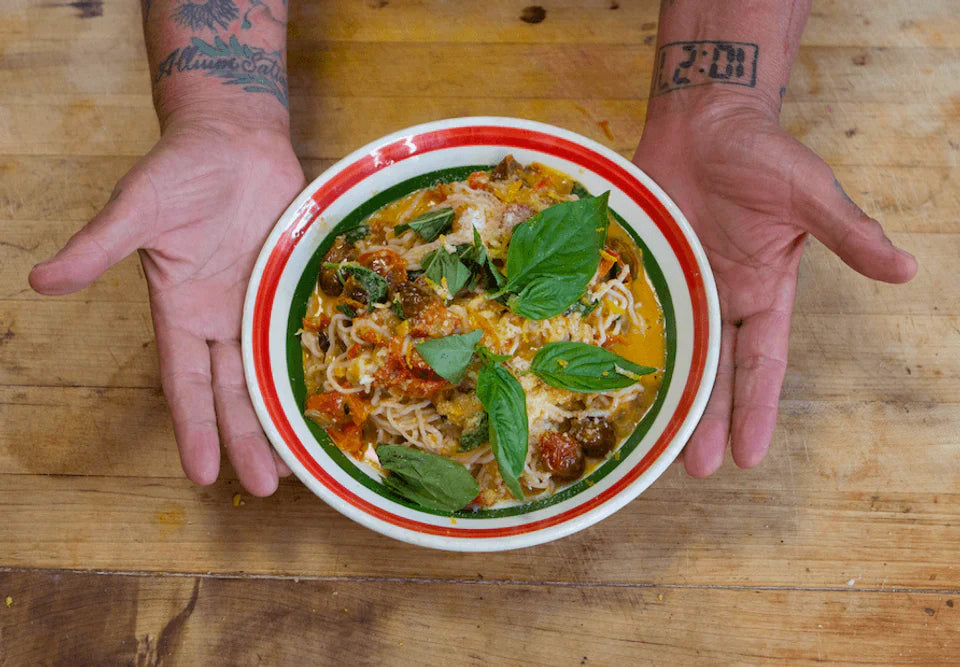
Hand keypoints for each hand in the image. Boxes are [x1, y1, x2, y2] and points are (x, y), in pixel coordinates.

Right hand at [29, 119, 304, 494]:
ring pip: (272, 373)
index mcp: (182, 312)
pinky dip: (315, 365)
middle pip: (234, 392)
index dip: (193, 428)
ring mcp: (260, 306)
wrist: (234, 139)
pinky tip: (335, 399)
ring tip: (305, 462)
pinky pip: (304, 334)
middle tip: (270, 488)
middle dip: (249, 439)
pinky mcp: (293, 286)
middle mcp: (222, 319)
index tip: (203, 475)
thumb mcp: (137, 207)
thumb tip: (40, 282)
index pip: (184, 384)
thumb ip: (98, 247)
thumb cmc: (180, 169)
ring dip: (284, 416)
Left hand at [633, 92, 916, 476]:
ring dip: (667, 395)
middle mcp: (721, 299)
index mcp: (764, 293)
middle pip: (714, 372)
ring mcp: (680, 286)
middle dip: (707, 420)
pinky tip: (608, 378)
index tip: (751, 455)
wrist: (704, 119)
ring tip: (653, 445)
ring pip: (673, 352)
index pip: (763, 363)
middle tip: (693, 470)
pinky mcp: (645, 268)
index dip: (757, 408)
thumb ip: (850, 233)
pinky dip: (624, 344)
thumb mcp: (811, 194)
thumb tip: (906, 268)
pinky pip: (633, 313)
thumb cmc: (763, 154)